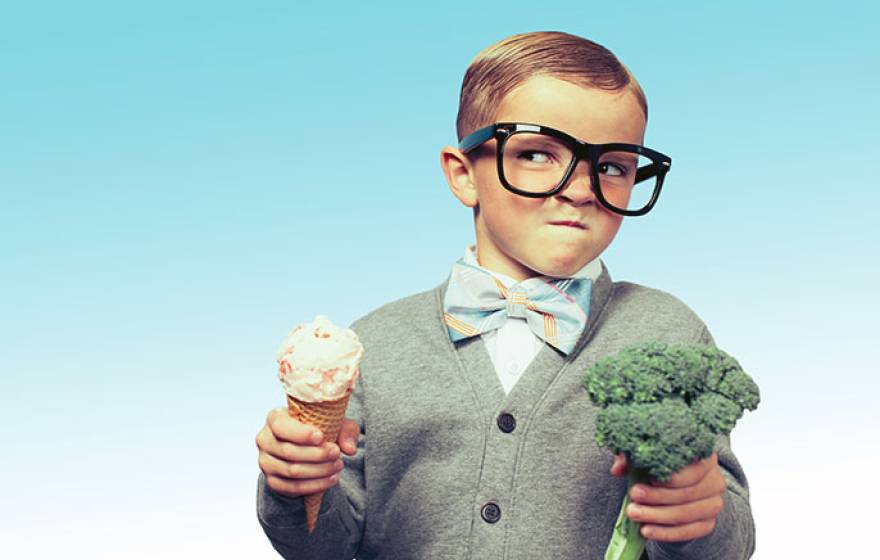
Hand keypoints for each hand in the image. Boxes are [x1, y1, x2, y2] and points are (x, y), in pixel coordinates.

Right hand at [255, 407, 359, 497]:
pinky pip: (292, 487)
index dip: (300, 433)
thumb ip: (346, 430)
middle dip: (316, 454)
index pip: (281, 426)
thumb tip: (349, 449)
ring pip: (292, 471)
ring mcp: (266, 462)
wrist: (307, 447)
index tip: (321, 437)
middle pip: (288, 451)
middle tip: (336, 453)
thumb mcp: (335, 422)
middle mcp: (265, 439)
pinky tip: (331, 479)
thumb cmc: (319, 429)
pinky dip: (314, 485)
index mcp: (275, 418)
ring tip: (338, 466)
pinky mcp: (272, 481)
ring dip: (318, 471)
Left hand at [610, 452, 725, 541]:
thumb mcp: (648, 456)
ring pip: (686, 514)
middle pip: (688, 492)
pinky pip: (687, 532)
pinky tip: (646, 530)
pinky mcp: (707, 524)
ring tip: (634, 513)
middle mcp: (715, 480)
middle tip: (634, 494)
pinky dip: (665, 533)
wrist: (679, 490)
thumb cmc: (661, 467)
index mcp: (704, 457)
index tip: (650, 477)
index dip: (673, 475)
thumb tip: (617, 469)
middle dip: (658, 496)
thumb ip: (633, 457)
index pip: (695, 466)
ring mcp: (713, 504)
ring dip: (657, 516)